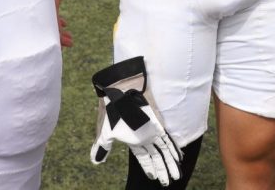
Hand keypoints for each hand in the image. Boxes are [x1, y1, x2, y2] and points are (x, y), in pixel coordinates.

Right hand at [91, 57, 180, 185]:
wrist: (119, 93)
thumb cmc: (112, 111)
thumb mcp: (106, 133)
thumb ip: (103, 148)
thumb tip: (95, 162)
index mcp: (134, 140)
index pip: (144, 158)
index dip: (149, 168)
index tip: (153, 178)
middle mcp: (145, 137)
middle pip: (155, 158)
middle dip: (161, 170)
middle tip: (167, 183)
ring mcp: (152, 132)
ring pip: (164, 152)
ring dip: (169, 164)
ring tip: (176, 176)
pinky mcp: (157, 125)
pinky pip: (168, 140)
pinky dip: (174, 150)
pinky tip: (179, 158)